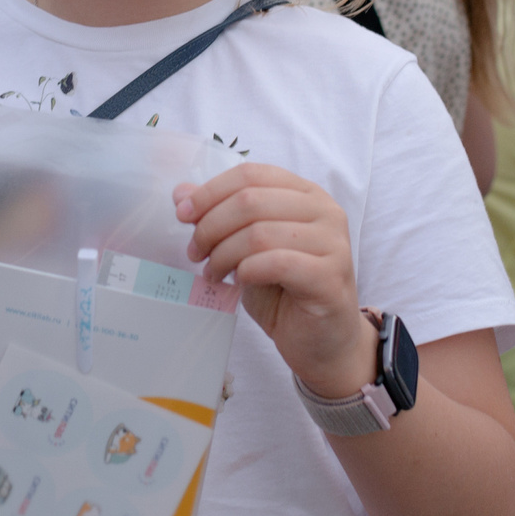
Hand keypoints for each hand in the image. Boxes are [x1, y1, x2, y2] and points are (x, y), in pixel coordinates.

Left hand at [175, 164, 373, 397]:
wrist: (321, 341)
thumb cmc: (285, 291)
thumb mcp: (246, 249)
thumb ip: (220, 217)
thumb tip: (181, 193)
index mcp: (305, 194)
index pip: (251, 174)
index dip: (210, 192)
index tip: (183, 215)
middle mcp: (325, 211)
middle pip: (251, 200)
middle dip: (211, 226)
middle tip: (195, 253)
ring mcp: (333, 243)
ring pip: (260, 233)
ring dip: (224, 254)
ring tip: (213, 273)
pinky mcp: (331, 277)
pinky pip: (277, 262)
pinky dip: (248, 271)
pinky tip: (239, 282)